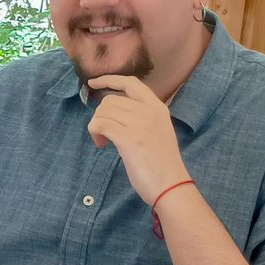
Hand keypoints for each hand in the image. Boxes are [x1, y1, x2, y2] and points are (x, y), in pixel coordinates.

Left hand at [86, 75, 187, 203]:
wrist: (171, 185)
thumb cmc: (161, 163)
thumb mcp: (156, 130)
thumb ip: (140, 116)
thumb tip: (112, 110)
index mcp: (158, 107)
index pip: (131, 83)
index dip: (109, 80)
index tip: (93, 83)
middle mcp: (149, 111)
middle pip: (110, 100)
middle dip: (100, 116)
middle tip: (103, 135)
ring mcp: (140, 124)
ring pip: (102, 112)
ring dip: (96, 126)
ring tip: (103, 142)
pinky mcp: (129, 138)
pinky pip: (100, 125)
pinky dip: (94, 133)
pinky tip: (102, 144)